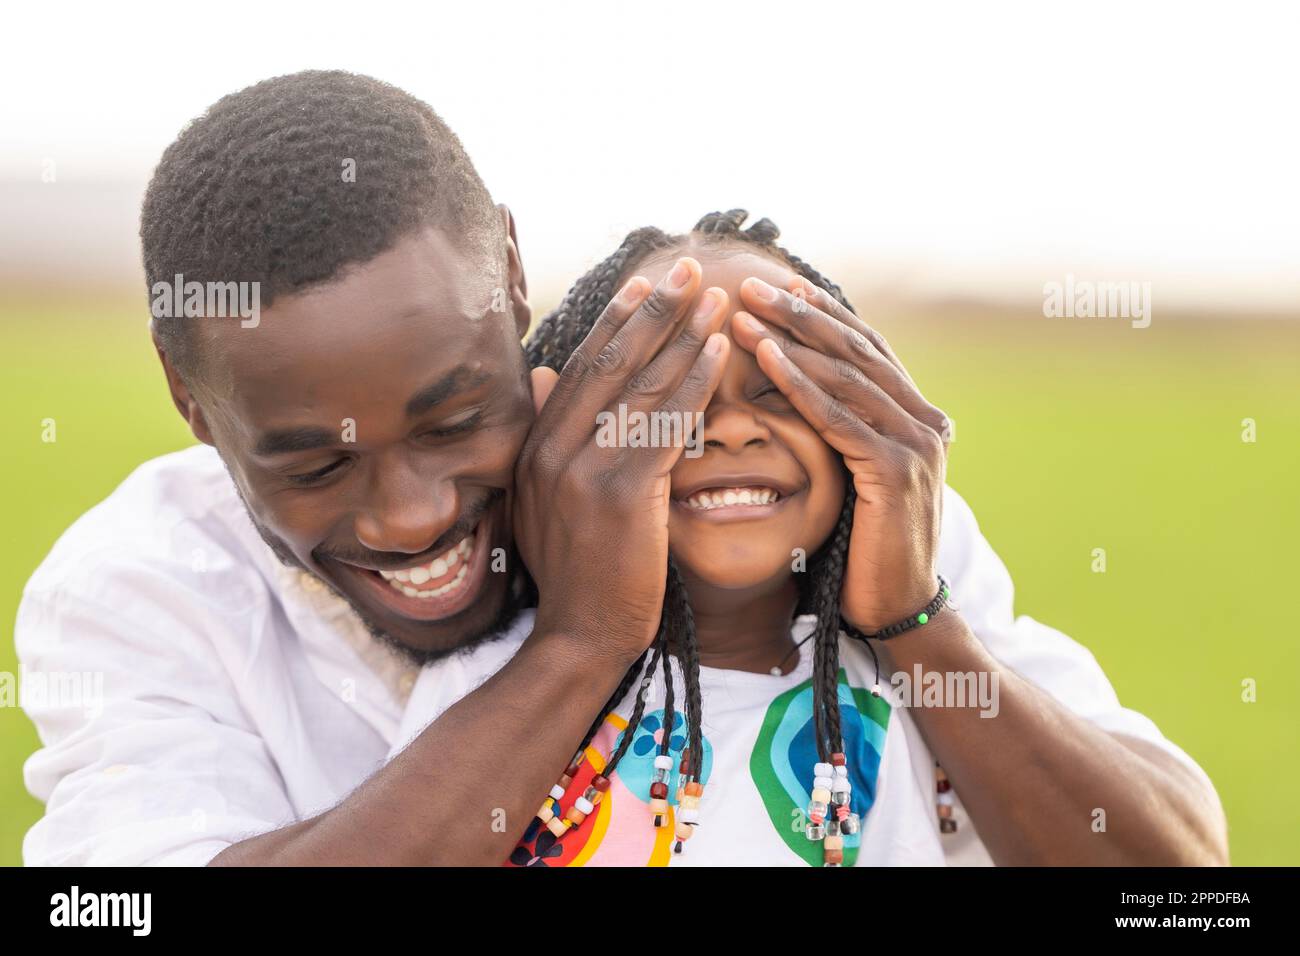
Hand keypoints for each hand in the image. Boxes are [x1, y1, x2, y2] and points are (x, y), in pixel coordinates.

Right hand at [515, 258, 729, 661]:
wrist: (579, 637)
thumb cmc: (575, 572)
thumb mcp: (544, 499)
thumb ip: (545, 436)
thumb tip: (539, 376)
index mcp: (536, 447)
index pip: (581, 368)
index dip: (616, 322)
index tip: (646, 285)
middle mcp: (553, 450)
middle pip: (610, 363)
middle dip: (652, 311)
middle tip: (686, 268)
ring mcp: (584, 470)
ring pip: (641, 387)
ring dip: (682, 336)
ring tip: (715, 299)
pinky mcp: (621, 495)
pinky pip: (666, 425)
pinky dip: (695, 384)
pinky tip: (720, 354)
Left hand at [731, 276, 950, 632]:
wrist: (897, 609)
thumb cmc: (864, 549)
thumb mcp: (856, 478)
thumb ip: (844, 433)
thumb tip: (801, 390)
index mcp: (918, 418)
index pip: (866, 350)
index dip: (822, 315)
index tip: (779, 286)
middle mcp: (926, 422)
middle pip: (856, 351)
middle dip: (801, 314)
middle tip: (753, 284)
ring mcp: (917, 444)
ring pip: (846, 376)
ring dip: (791, 339)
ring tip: (746, 312)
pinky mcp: (896, 471)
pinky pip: (838, 418)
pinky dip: (799, 385)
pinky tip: (765, 360)